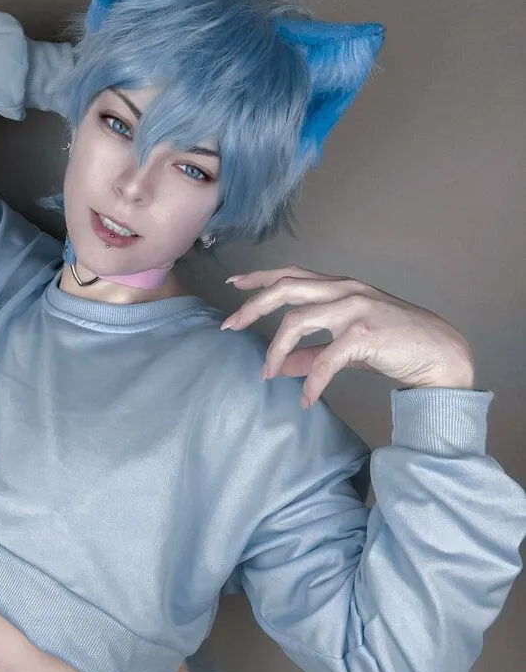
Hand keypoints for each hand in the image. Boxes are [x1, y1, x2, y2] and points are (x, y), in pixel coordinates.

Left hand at [220, 265, 474, 407]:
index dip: (261, 277)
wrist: (440, 354)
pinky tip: (305, 398)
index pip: (292, 273)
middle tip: (230, 326)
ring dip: (275, 349)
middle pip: (286, 288)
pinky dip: (312, 380)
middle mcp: (345, 290)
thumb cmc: (393, 345)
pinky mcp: (364, 333)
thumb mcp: (347, 346)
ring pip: (298, 320)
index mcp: (340, 287)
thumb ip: (311, 352)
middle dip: (253, 306)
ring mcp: (355, 308)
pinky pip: (326, 359)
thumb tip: (277, 367)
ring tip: (265, 373)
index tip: (234, 283)